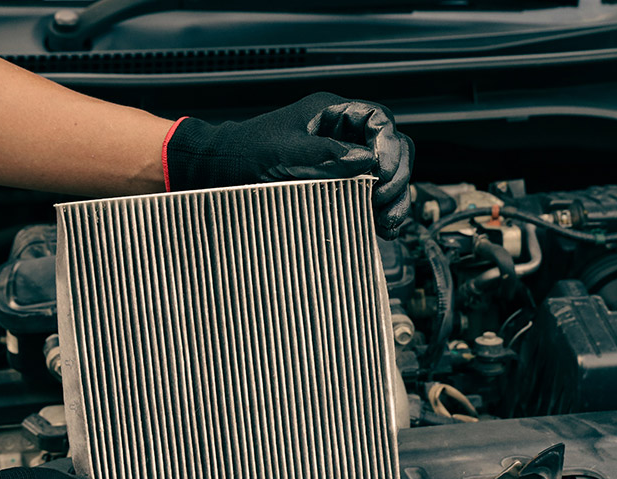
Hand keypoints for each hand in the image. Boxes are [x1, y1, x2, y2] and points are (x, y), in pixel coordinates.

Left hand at [163, 92, 414, 237]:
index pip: (379, 121)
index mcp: (333, 113)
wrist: (219, 173)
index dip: (388, 146)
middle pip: (392, 148)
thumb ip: (324, 154)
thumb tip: (366, 160)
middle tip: (385, 200)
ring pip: (388, 174)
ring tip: (388, 221)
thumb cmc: (244, 151)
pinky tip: (382, 227)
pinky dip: (382, 211)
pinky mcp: (340, 187)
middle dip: (396, 175)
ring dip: (395, 197)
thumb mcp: (283, 151)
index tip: (382, 174)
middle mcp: (343, 135)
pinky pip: (373, 195)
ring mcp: (344, 162)